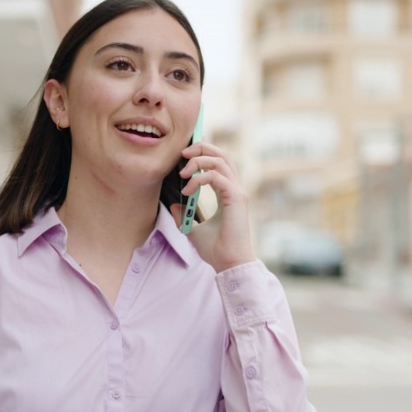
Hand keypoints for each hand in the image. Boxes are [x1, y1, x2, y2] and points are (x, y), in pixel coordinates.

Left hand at [171, 140, 255, 272]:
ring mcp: (237, 192)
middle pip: (222, 154)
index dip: (203, 153)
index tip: (184, 157)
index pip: (218, 163)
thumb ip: (185, 215)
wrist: (228, 264)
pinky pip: (216, 176)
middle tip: (182, 154)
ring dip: (198, 161)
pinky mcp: (236, 198)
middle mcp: (234, 188)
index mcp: (227, 193)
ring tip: (183, 174)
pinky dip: (199, 179)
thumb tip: (174, 204)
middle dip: (201, 148)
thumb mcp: (194, 229)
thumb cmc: (216, 249)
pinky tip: (187, 191)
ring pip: (220, 160)